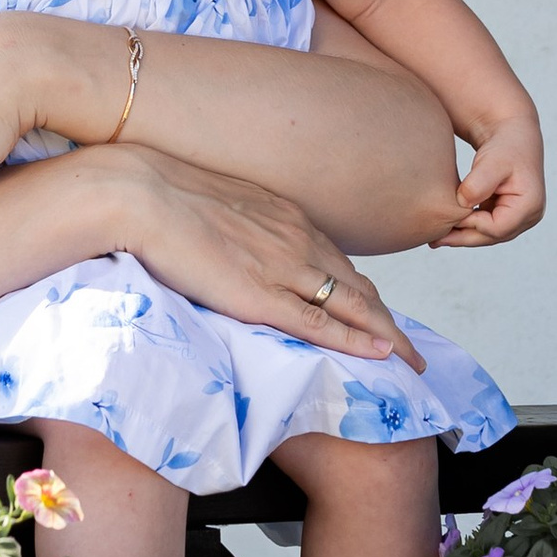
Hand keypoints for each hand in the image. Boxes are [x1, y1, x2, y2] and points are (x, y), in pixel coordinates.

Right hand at [97, 150, 424, 369]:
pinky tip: (380, 355)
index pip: (341, 265)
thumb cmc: (166, 197)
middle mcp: (299, 240)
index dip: (367, 296)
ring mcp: (284, 267)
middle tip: (414, 352)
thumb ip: (244, 231)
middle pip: (360, 289)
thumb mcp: (222, 207)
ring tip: (411, 363)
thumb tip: (239, 248)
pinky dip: (355, 340)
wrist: (142, 193)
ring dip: (389, 337)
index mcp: (288, 219)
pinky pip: (320, 322)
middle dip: (392, 323)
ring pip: (354, 307)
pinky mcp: (261, 294)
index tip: (381, 317)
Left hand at [436, 115, 544, 246]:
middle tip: (434, 240)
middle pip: (491, 236)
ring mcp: (519, 217)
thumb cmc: (506, 144)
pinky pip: (484, 227)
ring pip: (487, 235)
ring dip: (463, 236)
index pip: (497, 228)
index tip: (449, 215)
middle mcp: (528, 216)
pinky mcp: (507, 214)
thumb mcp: (493, 161)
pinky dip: (467, 227)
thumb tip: (463, 203)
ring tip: (436, 238)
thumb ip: (479, 183)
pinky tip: (447, 228)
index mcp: (530, 206)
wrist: (512, 133)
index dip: (472, 225)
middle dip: (463, 237)